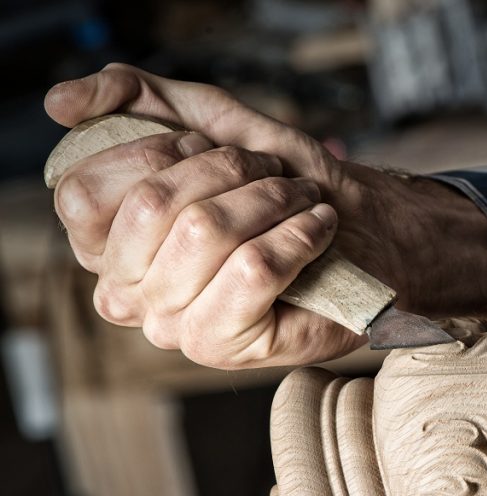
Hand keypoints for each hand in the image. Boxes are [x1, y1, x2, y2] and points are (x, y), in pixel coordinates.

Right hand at [45, 64, 486, 368]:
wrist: (366, 232)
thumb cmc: (288, 184)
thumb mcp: (213, 122)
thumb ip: (137, 98)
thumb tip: (60, 101)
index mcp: (111, 244)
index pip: (86, 193)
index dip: (156, 152)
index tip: (209, 148)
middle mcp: (130, 292)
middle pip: (149, 207)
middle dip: (224, 169)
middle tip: (269, 173)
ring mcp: (175, 325)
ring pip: (204, 233)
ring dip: (269, 198)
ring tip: (301, 199)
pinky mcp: (228, 346)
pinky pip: (252, 271)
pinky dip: (297, 235)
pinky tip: (317, 229)